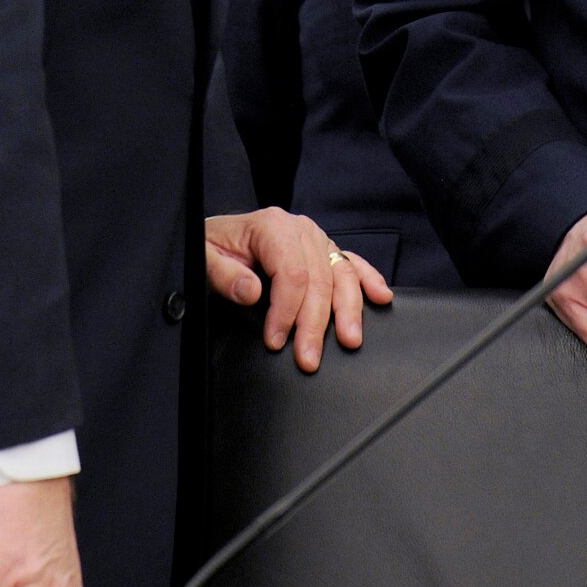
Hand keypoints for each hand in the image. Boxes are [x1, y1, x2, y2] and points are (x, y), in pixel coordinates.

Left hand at [206, 207, 392, 371]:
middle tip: (309, 359)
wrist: (217, 234)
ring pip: (341, 274)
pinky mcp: (323, 249)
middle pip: (319, 279)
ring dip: (349, 309)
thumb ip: (224, 275)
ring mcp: (315, 238)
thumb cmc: (212, 247)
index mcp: (272, 227)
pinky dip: (368, 279)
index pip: (291, 272)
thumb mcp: (205, 257)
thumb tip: (252, 292)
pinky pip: (351, 262)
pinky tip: (381, 297)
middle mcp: (300, 229)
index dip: (286, 311)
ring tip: (350, 340)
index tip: (276, 341)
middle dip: (316, 323)